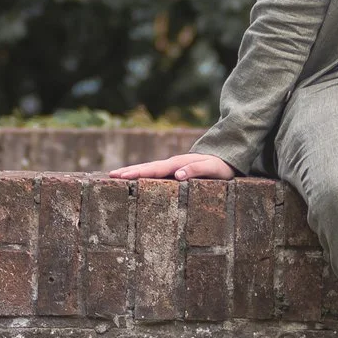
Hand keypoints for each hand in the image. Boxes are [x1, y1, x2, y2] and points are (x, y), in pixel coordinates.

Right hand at [109, 151, 235, 181]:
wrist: (227, 158)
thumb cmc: (221, 167)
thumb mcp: (213, 169)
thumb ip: (196, 170)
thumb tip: (177, 176)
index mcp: (178, 164)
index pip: (155, 169)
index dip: (139, 173)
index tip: (124, 176)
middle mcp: (172, 164)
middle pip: (147, 167)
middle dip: (129, 171)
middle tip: (111, 175)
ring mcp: (172, 166)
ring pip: (148, 168)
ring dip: (132, 171)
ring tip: (115, 175)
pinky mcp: (173, 170)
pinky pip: (154, 172)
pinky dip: (141, 174)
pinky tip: (133, 178)